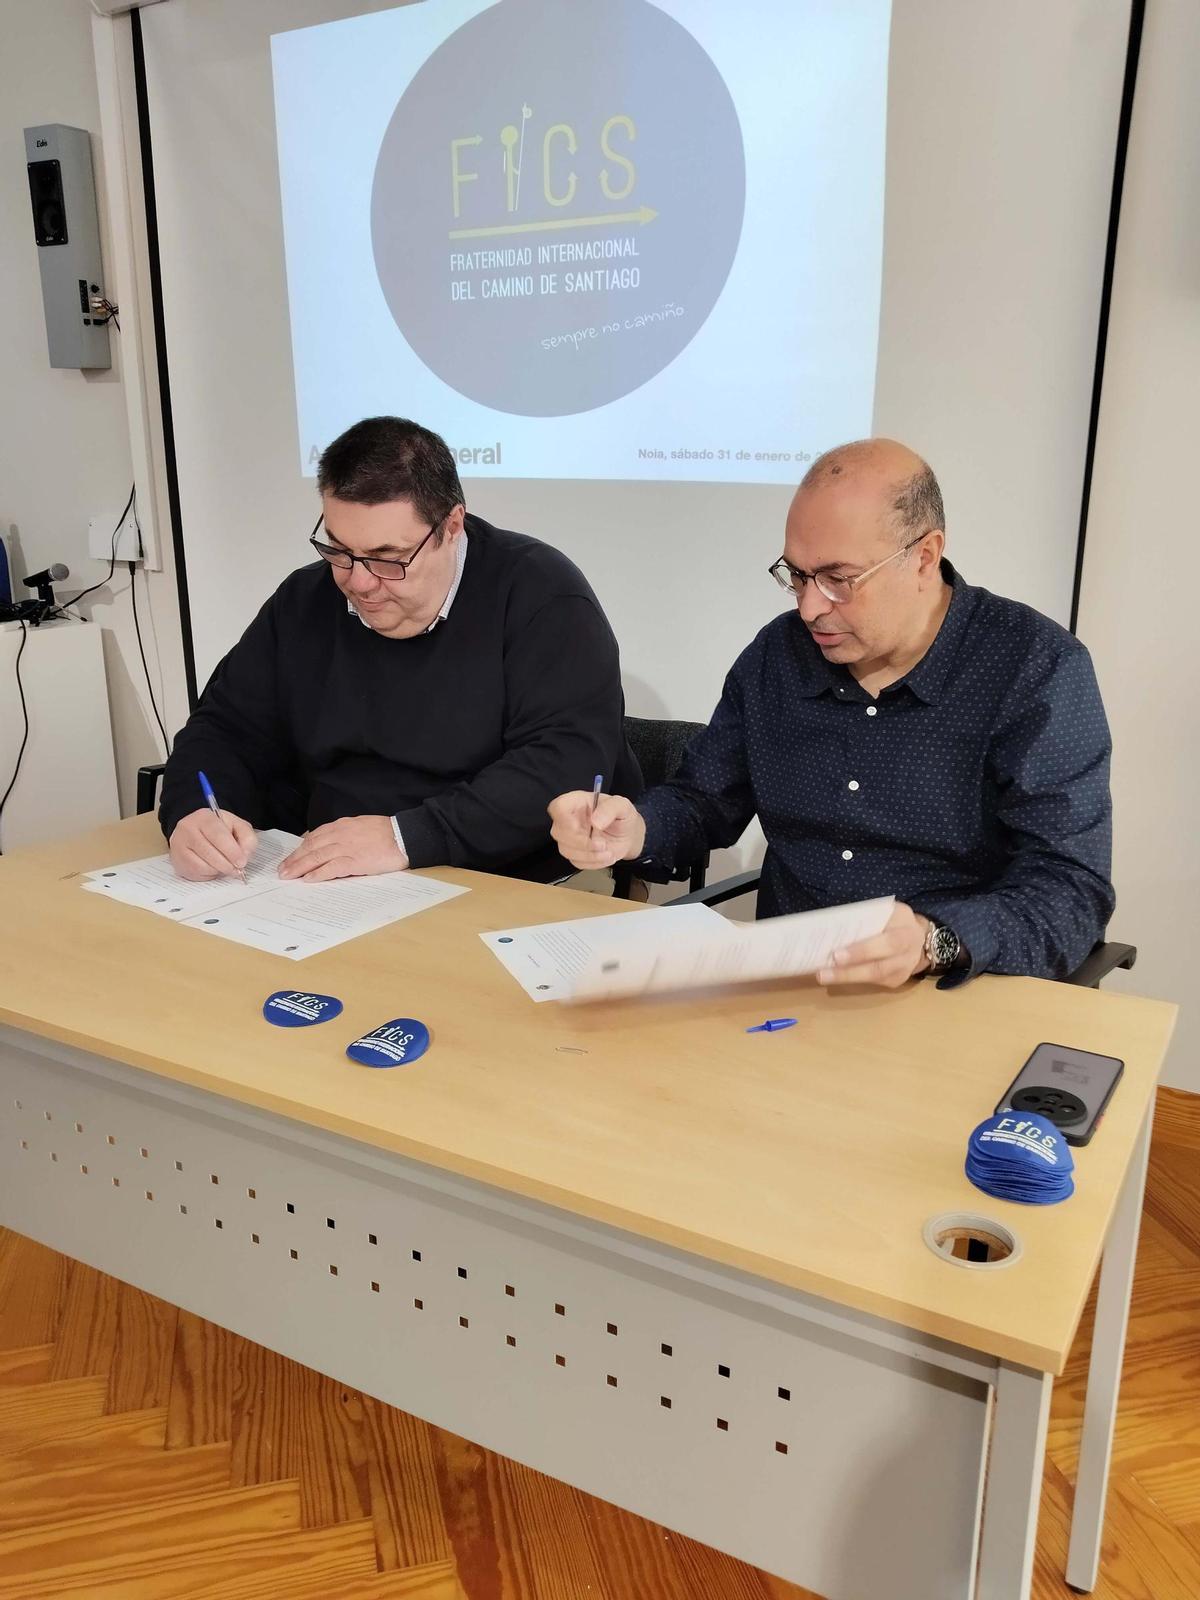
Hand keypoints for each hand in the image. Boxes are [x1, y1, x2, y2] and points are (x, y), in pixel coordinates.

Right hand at [169, 807, 256, 880]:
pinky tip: (213, 867)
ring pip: (202, 865)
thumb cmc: (219, 830)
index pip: (218, 835)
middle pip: (208, 852)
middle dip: (227, 864)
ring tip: (225, 866)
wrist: (195, 831)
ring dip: (218, 870)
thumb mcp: (237, 826)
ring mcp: (179, 845)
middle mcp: (187, 829)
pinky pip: (196, 872)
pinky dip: (208, 874)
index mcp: (204, 817)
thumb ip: (247, 838)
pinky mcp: (177, 860)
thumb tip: (245, 855)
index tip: (242, 862)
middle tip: (237, 870)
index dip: (231, 851)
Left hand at [278, 816, 406, 881]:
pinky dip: (318, 874)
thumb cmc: (385, 832)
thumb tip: (328, 841)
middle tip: (282, 870)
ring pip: (316, 857)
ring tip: (288, 876)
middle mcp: (340, 835)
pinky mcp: (355, 860)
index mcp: (341, 826)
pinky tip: (308, 880)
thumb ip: (343, 832)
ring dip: (299, 867)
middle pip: (311, 847)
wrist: (404, 836)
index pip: (314, 837)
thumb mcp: (360, 825)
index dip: (300, 849)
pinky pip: (332, 868)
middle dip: (294, 860)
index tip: (290, 858)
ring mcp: (347, 848)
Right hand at [548, 790, 646, 870]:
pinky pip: (576, 862)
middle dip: (581, 842)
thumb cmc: (622, 815)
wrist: (628, 835)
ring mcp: (570, 838)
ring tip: (608, 852)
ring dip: (589, 855)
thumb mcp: (622, 806)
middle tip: (603, 844)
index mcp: (576, 802)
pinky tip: (607, 857)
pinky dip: (593, 863)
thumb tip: (595, 822)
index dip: (563, 818)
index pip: (558, 807)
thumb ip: (610, 809)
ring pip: (565, 850)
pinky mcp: (575, 853)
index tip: (580, 827)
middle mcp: (569, 819)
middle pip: (558, 832)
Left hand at [817, 902, 930, 988]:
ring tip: (823, 976)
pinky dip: (852, 979)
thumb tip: (832, 925)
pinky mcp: (897, 980)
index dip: (862, 950)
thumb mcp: (885, 911)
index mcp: (904, 926)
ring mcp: (904, 968)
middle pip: (880, 964)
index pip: (886, 941)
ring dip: (847, 977)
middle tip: (824, 970)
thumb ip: (866, 917)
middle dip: (850, 968)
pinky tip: (833, 977)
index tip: (837, 954)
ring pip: (876, 975)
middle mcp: (908, 949)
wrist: (919, 937)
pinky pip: (874, 982)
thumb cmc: (892, 920)